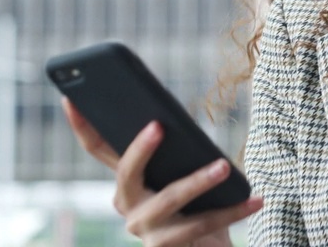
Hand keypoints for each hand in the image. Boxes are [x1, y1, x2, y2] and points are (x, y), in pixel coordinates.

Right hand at [62, 97, 263, 246]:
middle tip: (158, 126)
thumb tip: (176, 118)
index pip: (98, 150)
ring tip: (225, 166)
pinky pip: (203, 224)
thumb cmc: (197, 204)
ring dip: (199, 181)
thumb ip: (177, 151)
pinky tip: (256, 199)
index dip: (82, 125)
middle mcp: (128, 206)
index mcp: (127, 182)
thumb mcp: (184, 172)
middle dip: (140, 149)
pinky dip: (234, 210)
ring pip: (170, 199)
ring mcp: (145, 230)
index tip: (71, 97)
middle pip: (126, 173)